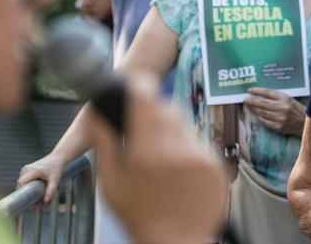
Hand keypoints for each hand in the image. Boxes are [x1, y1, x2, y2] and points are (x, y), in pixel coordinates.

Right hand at [16, 151, 67, 202]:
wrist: (57, 158)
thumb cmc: (56, 168)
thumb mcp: (55, 179)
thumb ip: (51, 190)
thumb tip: (45, 201)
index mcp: (33, 170)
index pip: (21, 182)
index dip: (22, 192)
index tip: (27, 202)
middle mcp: (27, 169)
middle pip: (20, 184)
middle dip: (24, 195)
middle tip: (33, 206)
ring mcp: (25, 169)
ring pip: (21, 183)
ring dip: (25, 192)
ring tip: (34, 202)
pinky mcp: (26, 170)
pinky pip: (23, 180)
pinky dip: (26, 188)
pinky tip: (32, 195)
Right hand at [87, 73, 227, 243]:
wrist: (176, 242)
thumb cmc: (138, 214)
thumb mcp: (111, 181)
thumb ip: (104, 143)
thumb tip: (95, 113)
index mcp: (146, 152)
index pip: (147, 97)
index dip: (141, 85)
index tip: (137, 84)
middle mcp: (176, 149)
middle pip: (168, 108)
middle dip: (156, 113)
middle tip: (146, 133)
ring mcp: (200, 156)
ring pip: (186, 125)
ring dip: (174, 132)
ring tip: (163, 160)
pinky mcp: (216, 165)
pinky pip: (200, 143)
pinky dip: (189, 150)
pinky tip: (180, 172)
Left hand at [244, 87, 306, 135]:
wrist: (305, 123)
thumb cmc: (296, 109)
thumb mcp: (289, 99)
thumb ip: (276, 97)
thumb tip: (261, 95)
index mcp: (285, 98)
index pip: (267, 93)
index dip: (257, 91)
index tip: (249, 90)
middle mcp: (282, 108)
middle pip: (262, 103)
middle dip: (252, 101)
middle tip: (245, 99)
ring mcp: (280, 118)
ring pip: (262, 112)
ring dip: (254, 109)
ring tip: (250, 106)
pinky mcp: (278, 127)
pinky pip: (265, 121)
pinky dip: (260, 117)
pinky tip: (258, 114)